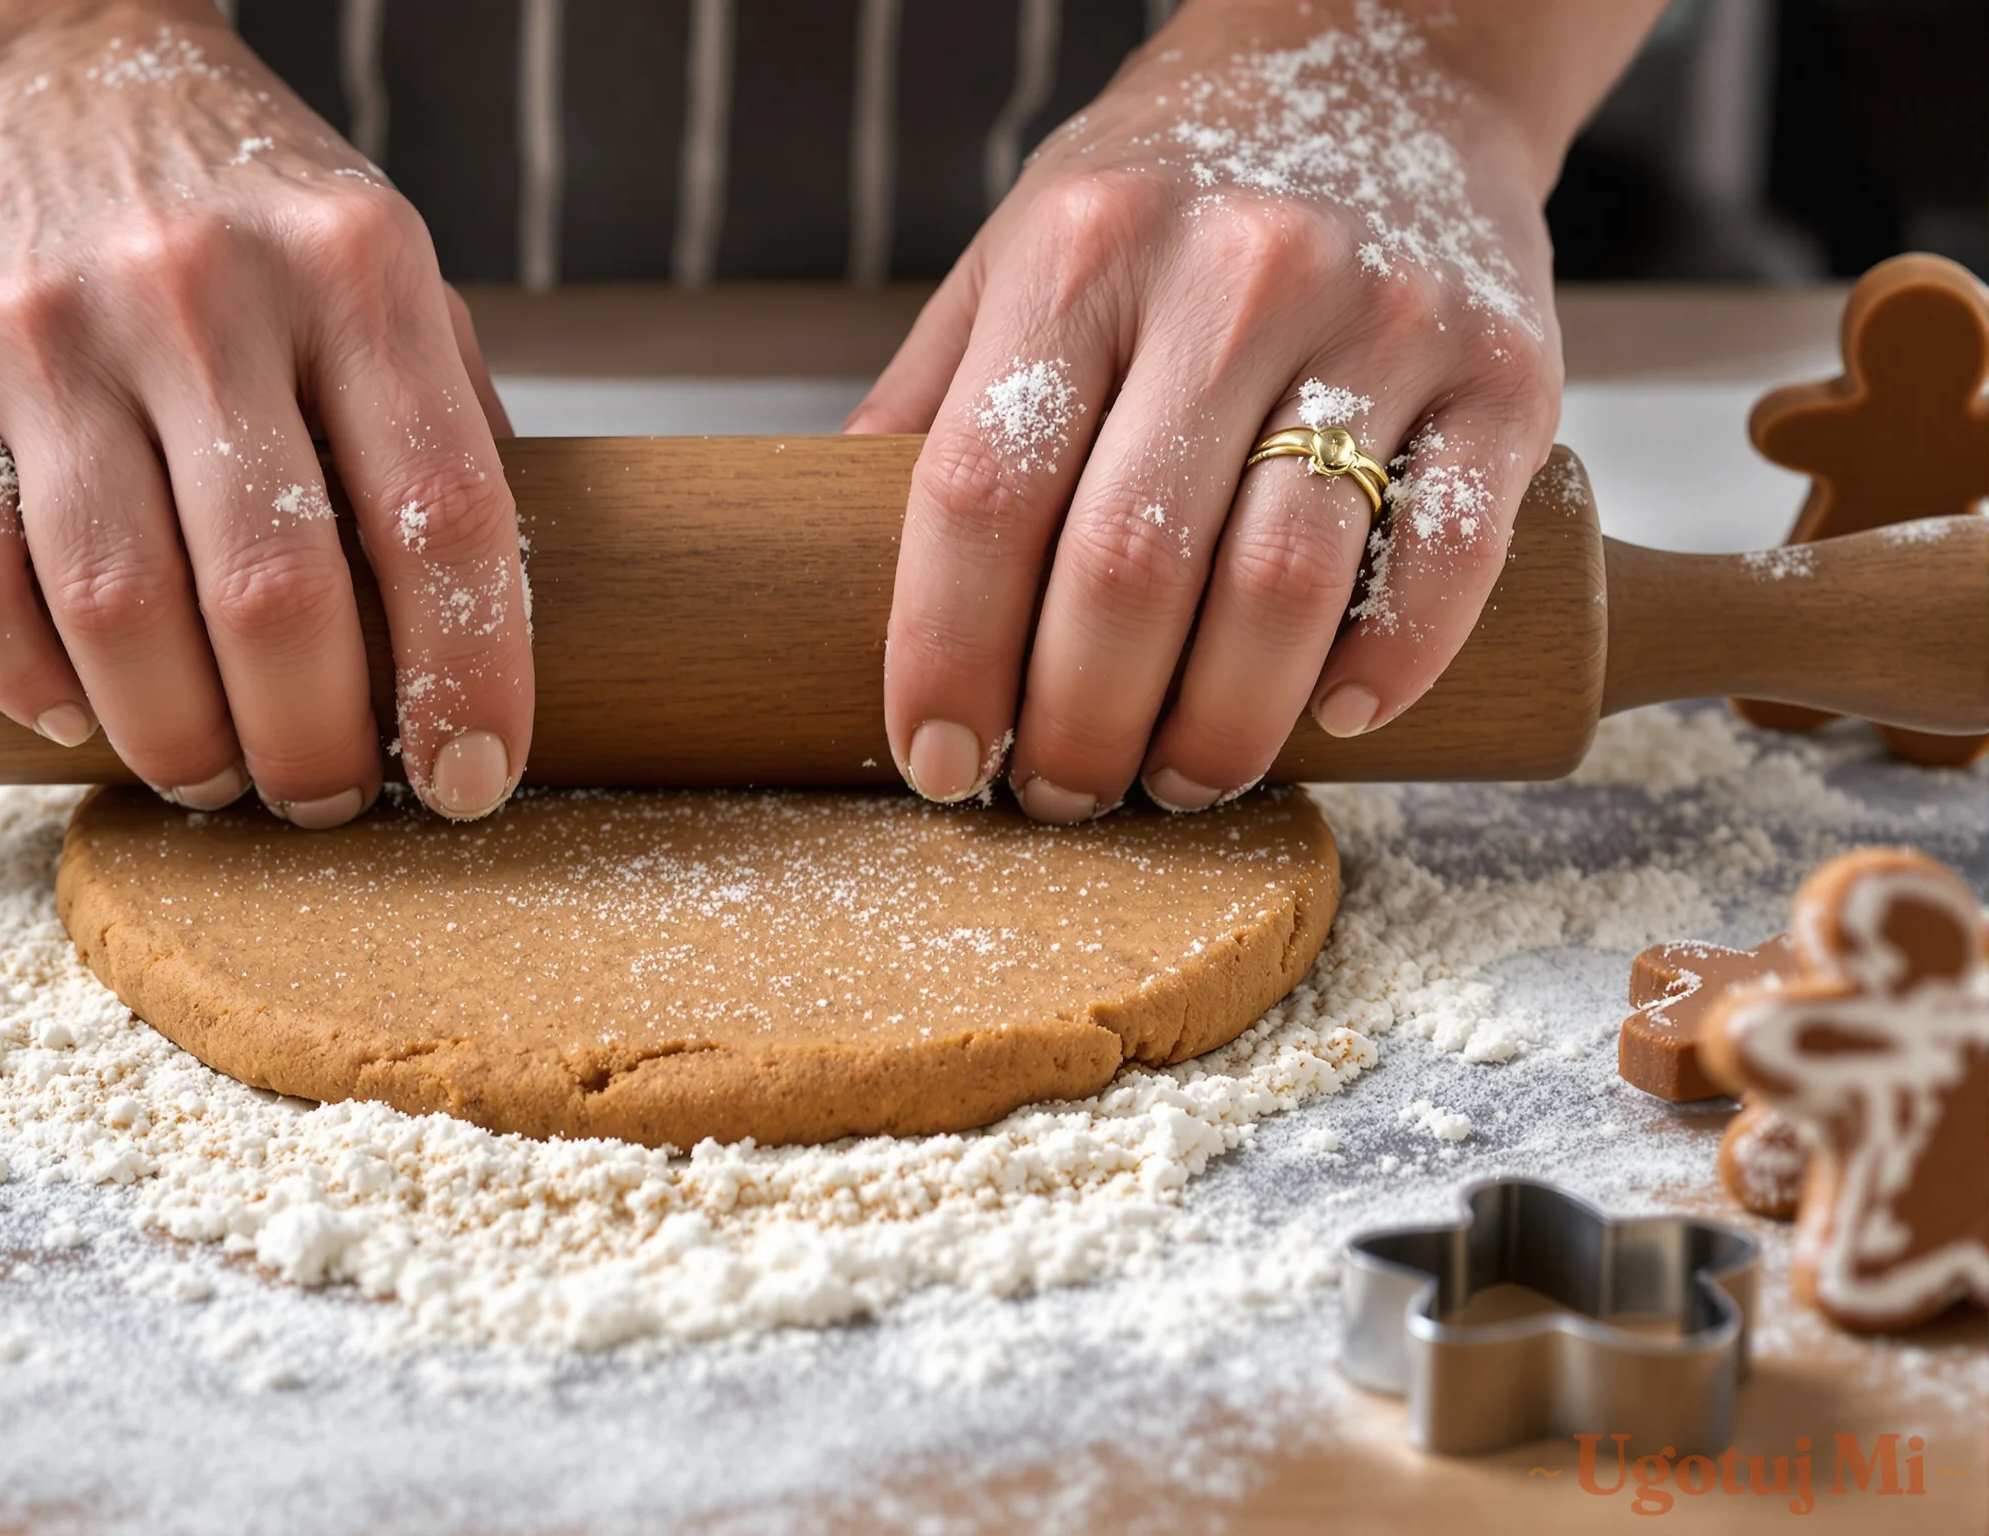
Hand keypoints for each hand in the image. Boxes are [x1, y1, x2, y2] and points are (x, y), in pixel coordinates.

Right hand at [0, 6, 527, 825]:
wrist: (30, 69)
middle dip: (314, 744)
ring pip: (119, 610)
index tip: (469, 776)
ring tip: (213, 776)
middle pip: (275, 594)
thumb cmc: (235, 206)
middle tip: (325, 796)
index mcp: (353, 266)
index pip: (440, 513)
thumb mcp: (380, 265)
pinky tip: (81, 713)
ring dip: (177, 741)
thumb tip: (488, 640)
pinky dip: (32, 684)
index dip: (467, 674)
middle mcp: (199, 287)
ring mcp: (43, 329)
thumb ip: (436, 426)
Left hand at [847, 1, 1629, 819]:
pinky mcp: (1508, 368)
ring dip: (1218, 727)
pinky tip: (1332, 719)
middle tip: (1059, 795)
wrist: (1392, 56)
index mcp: (1080, 251)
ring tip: (1177, 781)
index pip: (982, 492)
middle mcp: (1232, 275)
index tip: (937, 756)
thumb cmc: (1174, 188)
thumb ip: (934, 402)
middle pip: (1127, 564)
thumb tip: (820, 571)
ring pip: (1284, 582)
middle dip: (1079, 724)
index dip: (947, 652)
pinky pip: (1449, 556)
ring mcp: (1381, 318)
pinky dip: (1388, 664)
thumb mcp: (1018, 250)